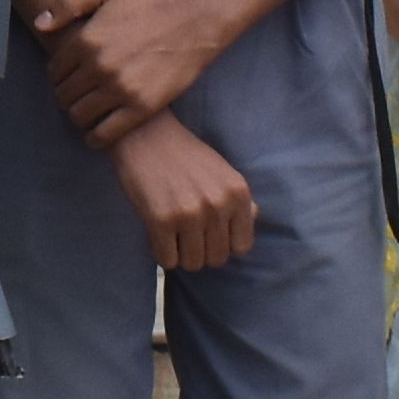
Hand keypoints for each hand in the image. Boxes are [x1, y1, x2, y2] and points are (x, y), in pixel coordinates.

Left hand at [35, 0, 228, 142]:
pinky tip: (96, 134)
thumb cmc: (148, 6)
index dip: (58, 76)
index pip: (54, 71)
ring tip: (88, 111)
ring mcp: (119, 89)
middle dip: (67, 97)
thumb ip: (69, 3)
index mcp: (86, 40)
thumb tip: (40, 25)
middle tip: (78, 96)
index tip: (69, 78)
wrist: (191, 24)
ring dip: (79, 116)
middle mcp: (99, 66)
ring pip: (79, 116)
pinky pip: (104, 134)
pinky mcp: (140, 108)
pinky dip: (95, 138)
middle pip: (64, 96)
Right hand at [112, 113, 257, 270]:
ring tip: (173, 234)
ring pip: (192, 264)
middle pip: (216, 259)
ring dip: (181, 254)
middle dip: (201, 251)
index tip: (209, 234)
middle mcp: (218, 205)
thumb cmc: (185, 155)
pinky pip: (167, 261)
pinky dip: (161, 253)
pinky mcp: (160, 221)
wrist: (145, 134)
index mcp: (238, 193)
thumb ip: (240, 200)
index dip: (224, 244)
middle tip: (187, 233)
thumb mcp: (223, 172)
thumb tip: (252, 219)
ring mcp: (190, 214)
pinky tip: (158, 234)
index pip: (242, 247)